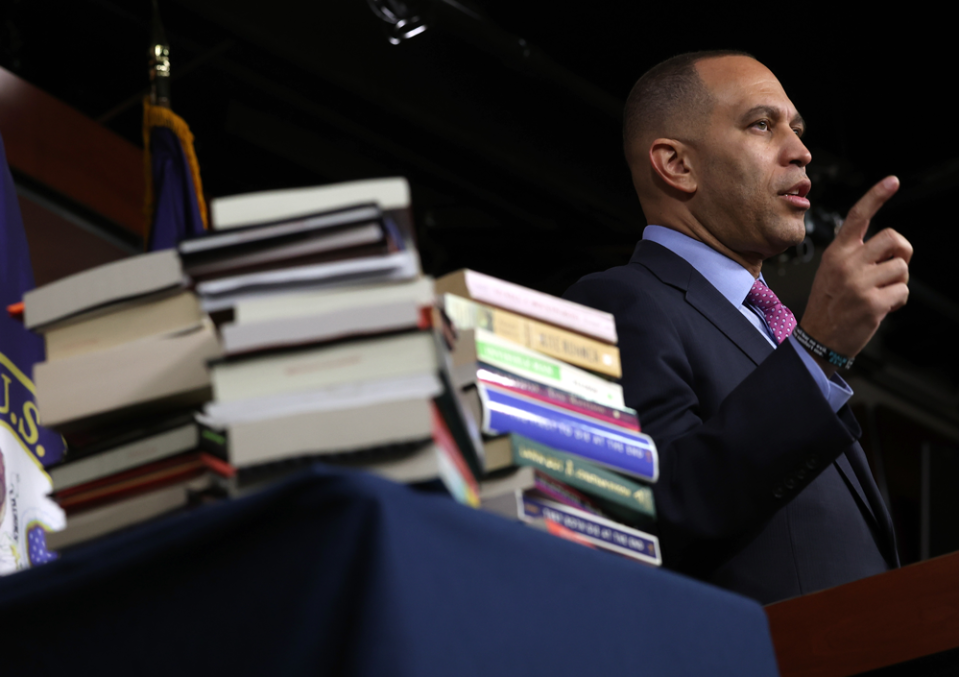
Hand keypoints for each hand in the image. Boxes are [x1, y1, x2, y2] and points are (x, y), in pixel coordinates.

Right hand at [799, 176, 911, 375]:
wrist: (818, 339)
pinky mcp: (872, 303)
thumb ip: (856, 255)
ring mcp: (859, 284)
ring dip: (898, 282)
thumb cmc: (830, 305)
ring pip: (902, 268)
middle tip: (893, 266)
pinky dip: (898, 301)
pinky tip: (881, 308)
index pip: (857, 217)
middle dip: (902, 252)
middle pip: (893, 240)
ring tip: (880, 293)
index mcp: (836, 253)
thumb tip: (892, 248)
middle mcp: (846, 264)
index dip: (876, 196)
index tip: (893, 181)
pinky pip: (903, 292)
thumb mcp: (832, 272)